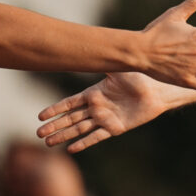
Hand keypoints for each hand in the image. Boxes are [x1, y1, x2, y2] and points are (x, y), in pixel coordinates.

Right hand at [38, 72, 180, 152]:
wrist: (157, 91)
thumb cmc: (139, 76)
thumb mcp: (117, 67)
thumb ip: (102, 61)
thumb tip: (87, 46)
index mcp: (93, 93)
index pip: (69, 103)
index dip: (55, 109)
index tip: (40, 116)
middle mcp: (96, 107)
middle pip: (70, 118)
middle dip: (55, 126)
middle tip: (38, 133)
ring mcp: (105, 119)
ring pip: (79, 129)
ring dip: (64, 136)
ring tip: (49, 143)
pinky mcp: (115, 128)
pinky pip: (96, 137)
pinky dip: (84, 143)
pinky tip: (71, 149)